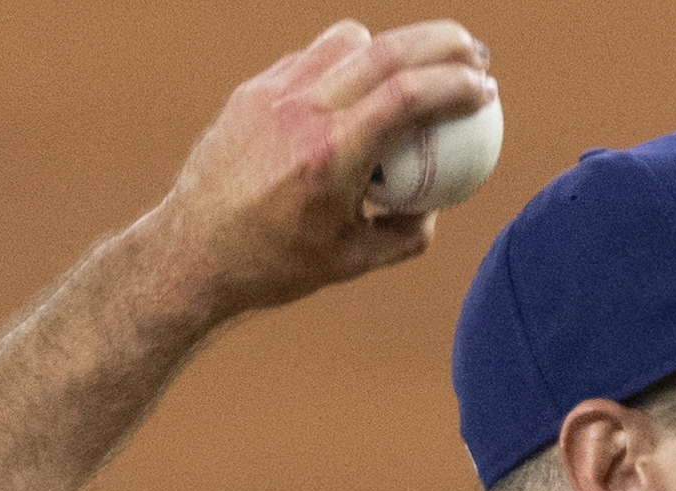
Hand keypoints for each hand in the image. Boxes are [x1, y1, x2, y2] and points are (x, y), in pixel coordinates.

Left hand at [143, 18, 495, 316]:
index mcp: (329, 158)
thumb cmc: (273, 264)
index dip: (456, 84)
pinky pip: (312, 58)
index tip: (485, 91)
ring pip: (347, 41)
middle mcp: (301, 114)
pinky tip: (362, 85)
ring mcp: (273, 95)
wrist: (191, 252)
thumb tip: (436, 207)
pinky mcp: (253, 91)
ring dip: (394, 44)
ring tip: (420, 63)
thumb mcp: (351, 263)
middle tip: (476, 54)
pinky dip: (348, 61)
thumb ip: (404, 236)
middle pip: (386, 51)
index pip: (407, 96)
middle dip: (443, 43)